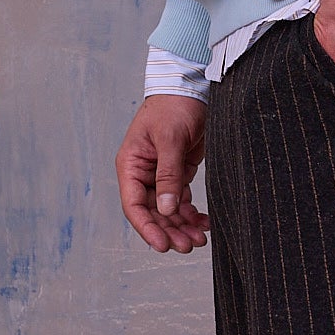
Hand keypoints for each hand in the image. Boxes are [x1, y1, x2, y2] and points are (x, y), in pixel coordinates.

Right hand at [115, 94, 208, 252]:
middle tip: (189, 246)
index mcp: (131, 165)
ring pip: (168, 211)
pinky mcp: (178, 173)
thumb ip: (168, 174)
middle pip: (152, 213)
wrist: (191, 88)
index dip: (147, 228)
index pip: (133, 205)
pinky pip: (182, 201)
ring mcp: (161, 176)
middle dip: (169, 231)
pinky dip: (192, 214)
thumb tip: (166, 208)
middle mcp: (143, 174)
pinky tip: (204, 223)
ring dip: (182, 227)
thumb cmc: (172, 106)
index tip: (162, 245)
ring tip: (200, 240)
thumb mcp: (169, 139)